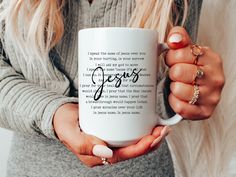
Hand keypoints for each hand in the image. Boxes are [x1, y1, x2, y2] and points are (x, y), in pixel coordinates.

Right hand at [53, 103, 169, 166]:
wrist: (60, 114)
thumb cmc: (64, 123)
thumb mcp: (70, 134)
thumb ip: (85, 145)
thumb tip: (106, 153)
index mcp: (97, 156)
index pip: (124, 155)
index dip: (141, 148)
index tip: (154, 137)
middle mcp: (106, 151)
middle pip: (133, 150)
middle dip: (151, 142)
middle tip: (163, 129)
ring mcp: (109, 142)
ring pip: (134, 143)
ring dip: (150, 137)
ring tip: (162, 127)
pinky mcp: (111, 132)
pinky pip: (129, 135)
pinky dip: (141, 130)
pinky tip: (150, 123)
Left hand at [165, 26, 224, 119]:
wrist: (199, 91)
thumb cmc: (191, 69)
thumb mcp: (187, 50)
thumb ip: (179, 38)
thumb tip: (174, 39)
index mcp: (212, 59)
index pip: (180, 54)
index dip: (171, 58)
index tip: (173, 61)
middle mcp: (216, 78)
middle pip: (178, 72)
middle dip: (172, 73)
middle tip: (176, 75)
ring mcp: (212, 96)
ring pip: (179, 90)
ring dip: (174, 88)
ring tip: (179, 86)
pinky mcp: (205, 112)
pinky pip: (181, 108)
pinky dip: (175, 103)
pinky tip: (179, 98)